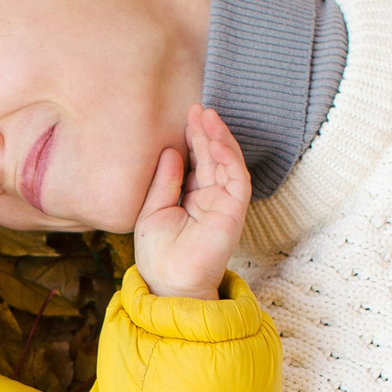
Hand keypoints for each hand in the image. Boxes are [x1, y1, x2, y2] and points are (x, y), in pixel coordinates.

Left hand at [131, 105, 250, 301]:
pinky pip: (237, 178)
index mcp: (194, 199)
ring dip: (219, 138)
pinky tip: (215, 141)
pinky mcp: (234, 212)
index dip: (194, 139)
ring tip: (207, 116)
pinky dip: (229, 158)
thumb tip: (172, 151)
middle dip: (206, 132)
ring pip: (228, 163)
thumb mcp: (153, 210)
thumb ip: (165, 182)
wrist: (168, 282)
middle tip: (197, 109)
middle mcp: (212, 199)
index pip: (198, 162)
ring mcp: (225, 205)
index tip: (187, 117)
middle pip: (213, 158)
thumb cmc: (158, 255)